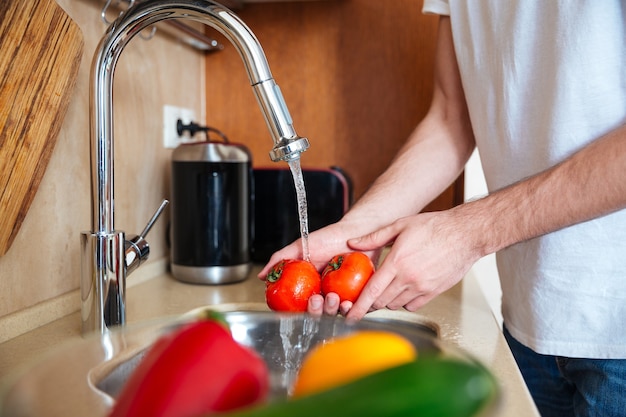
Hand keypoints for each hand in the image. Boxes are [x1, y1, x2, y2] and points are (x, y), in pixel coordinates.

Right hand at [257, 219, 383, 317]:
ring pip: (333, 314)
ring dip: (331, 311)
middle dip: (315, 312)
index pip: (299, 306)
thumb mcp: (301, 246)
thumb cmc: (330, 238)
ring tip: (333, 297)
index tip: (294, 307)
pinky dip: (349, 310)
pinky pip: (353, 310)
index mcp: (309, 288)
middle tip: (315, 299)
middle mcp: (324, 295)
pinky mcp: (357, 298)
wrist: (356, 232)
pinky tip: (347, 303)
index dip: (295, 311)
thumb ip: (281, 259)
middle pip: (316, 314)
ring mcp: (340, 297)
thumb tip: (261, 275)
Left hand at [344, 209, 479, 320]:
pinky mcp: (434, 292)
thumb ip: (374, 237)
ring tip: (390, 286)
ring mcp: (422, 287)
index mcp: (397, 262)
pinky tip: (405, 289)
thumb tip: (353, 243)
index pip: (372, 290)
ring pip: (396, 304)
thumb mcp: (400, 225)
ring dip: (388, 300)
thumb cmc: (435, 227)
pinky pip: (413, 306)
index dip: (359, 306)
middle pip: (382, 301)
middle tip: (368, 295)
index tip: (350, 315)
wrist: (465, 234)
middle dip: (371, 301)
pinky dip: (405, 302)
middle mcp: (409, 277)